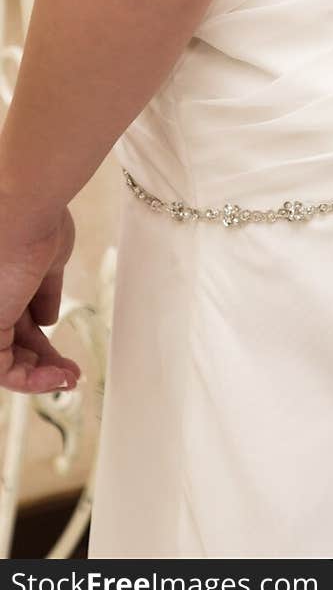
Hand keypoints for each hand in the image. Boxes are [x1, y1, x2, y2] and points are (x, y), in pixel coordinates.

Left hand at [0, 207, 80, 394]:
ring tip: (70, 378)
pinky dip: (32, 380)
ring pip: (6, 361)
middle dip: (42, 363)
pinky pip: (3, 369)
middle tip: (70, 373)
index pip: (16, 324)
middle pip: (12, 345)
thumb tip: (49, 319)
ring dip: (39, 377)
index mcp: (5, 285)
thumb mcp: (49, 261)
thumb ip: (45, 292)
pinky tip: (60, 375)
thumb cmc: (36, 221)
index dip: (40, 343)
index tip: (67, 355)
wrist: (23, 209)